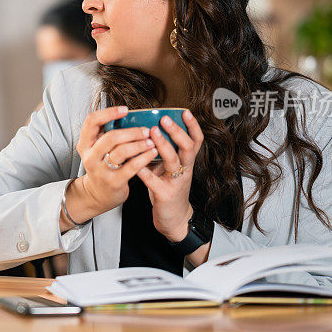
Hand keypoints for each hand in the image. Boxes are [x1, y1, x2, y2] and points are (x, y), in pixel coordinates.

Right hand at [62, 106, 157, 228]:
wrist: (98, 195)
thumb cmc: (102, 166)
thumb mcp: (97, 149)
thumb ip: (105, 133)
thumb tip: (126, 113)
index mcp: (85, 144)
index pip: (92, 121)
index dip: (109, 112)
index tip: (125, 110)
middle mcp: (90, 156)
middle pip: (111, 137)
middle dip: (132, 132)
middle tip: (146, 130)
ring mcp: (101, 170)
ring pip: (122, 151)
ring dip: (140, 144)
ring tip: (151, 141)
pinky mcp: (113, 182)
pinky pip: (132, 166)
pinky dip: (144, 157)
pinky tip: (153, 152)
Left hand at [136, 110, 204, 241]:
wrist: (174, 220)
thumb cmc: (169, 190)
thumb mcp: (169, 169)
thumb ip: (162, 153)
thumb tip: (147, 131)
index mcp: (186, 162)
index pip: (196, 140)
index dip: (193, 126)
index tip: (185, 111)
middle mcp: (185, 170)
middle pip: (188, 147)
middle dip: (177, 131)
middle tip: (164, 119)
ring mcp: (176, 182)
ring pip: (174, 161)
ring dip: (164, 146)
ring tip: (152, 133)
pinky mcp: (165, 194)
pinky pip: (154, 180)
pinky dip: (144, 170)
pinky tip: (135, 163)